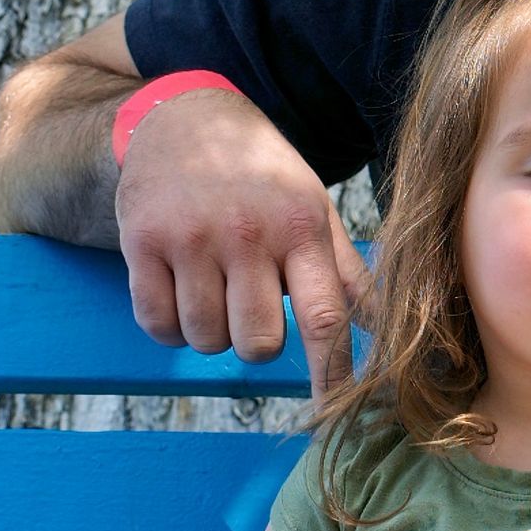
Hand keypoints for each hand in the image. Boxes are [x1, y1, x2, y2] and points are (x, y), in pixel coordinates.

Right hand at [116, 90, 371, 397]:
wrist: (184, 115)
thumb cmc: (262, 177)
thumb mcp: (312, 209)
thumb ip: (347, 275)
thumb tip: (390, 332)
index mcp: (300, 228)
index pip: (324, 319)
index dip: (332, 375)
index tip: (337, 415)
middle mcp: (247, 233)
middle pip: (258, 343)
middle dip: (256, 343)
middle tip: (250, 303)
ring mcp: (191, 237)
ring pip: (206, 340)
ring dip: (211, 333)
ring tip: (214, 287)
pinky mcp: (140, 241)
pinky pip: (157, 324)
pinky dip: (170, 327)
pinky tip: (181, 291)